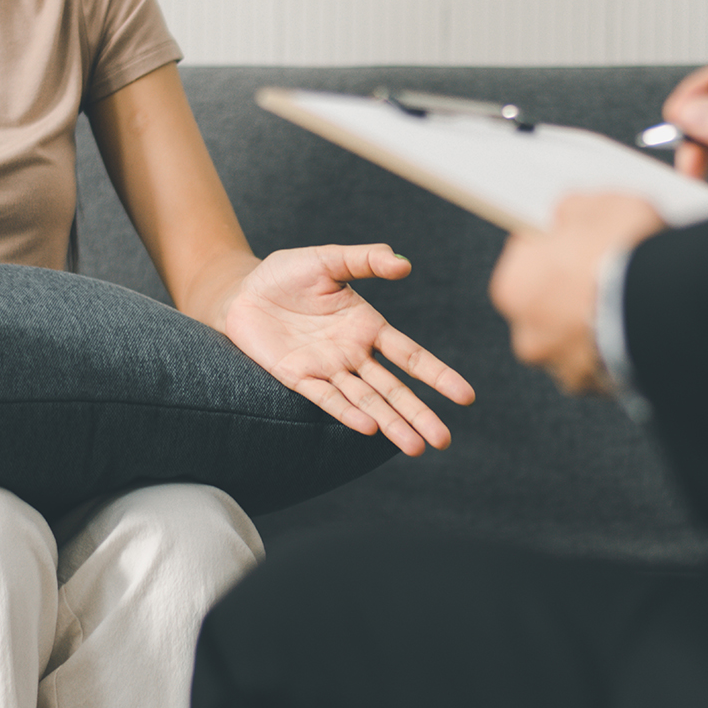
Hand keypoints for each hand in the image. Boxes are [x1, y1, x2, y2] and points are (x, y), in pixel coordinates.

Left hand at [223, 244, 474, 455]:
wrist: (241, 292)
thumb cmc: (286, 275)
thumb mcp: (329, 260)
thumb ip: (366, 260)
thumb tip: (404, 263)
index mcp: (367, 327)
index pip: (410, 357)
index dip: (437, 375)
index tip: (465, 397)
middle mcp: (352, 354)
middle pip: (393, 389)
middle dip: (419, 414)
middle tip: (443, 441)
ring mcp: (326, 369)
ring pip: (365, 401)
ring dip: (390, 424)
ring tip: (415, 447)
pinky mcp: (296, 377)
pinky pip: (326, 398)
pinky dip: (346, 412)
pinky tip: (368, 428)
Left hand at [489, 194, 663, 392]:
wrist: (671, 309)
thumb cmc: (627, 252)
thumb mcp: (601, 204)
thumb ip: (574, 209)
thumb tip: (568, 213)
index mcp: (512, 286)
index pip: (527, 259)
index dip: (558, 246)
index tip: (581, 241)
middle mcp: (526, 334)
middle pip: (549, 303)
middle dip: (576, 289)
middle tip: (615, 270)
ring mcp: (560, 366)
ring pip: (576, 337)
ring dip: (598, 322)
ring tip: (637, 301)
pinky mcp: (596, 388)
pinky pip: (604, 362)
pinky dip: (620, 348)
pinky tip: (644, 329)